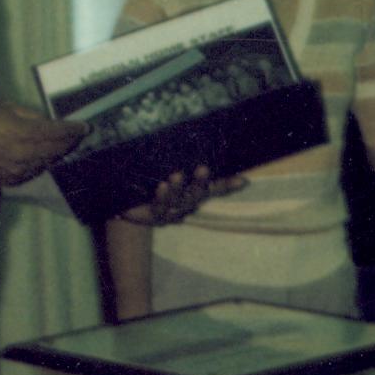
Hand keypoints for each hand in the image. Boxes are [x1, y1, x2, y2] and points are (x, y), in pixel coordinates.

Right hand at [0, 103, 85, 187]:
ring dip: (54, 154)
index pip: (57, 132)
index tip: (85, 127)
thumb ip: (29, 115)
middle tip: (77, 137)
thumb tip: (47, 122)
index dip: (73, 130)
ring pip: (45, 163)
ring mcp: (17, 170)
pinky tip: (39, 157)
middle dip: (69, 143)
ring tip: (61, 146)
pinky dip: (38, 164)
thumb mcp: (5, 107)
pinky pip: (31, 172)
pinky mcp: (9, 180)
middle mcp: (24, 154)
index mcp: (24, 132)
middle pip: (56, 150)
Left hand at [118, 166, 246, 226]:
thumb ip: (191, 171)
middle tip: (203, 169)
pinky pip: (159, 207)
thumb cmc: (159, 187)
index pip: (214, 189)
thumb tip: (217, 160)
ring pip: (177, 202)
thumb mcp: (177, 176)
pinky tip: (162, 186)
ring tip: (177, 176)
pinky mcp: (154, 215)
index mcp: (194, 193)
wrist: (131, 205)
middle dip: (200, 183)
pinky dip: (162, 197)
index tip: (243, 180)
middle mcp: (185, 204)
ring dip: (178, 189)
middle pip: (196, 195)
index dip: (228, 185)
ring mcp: (170, 211)